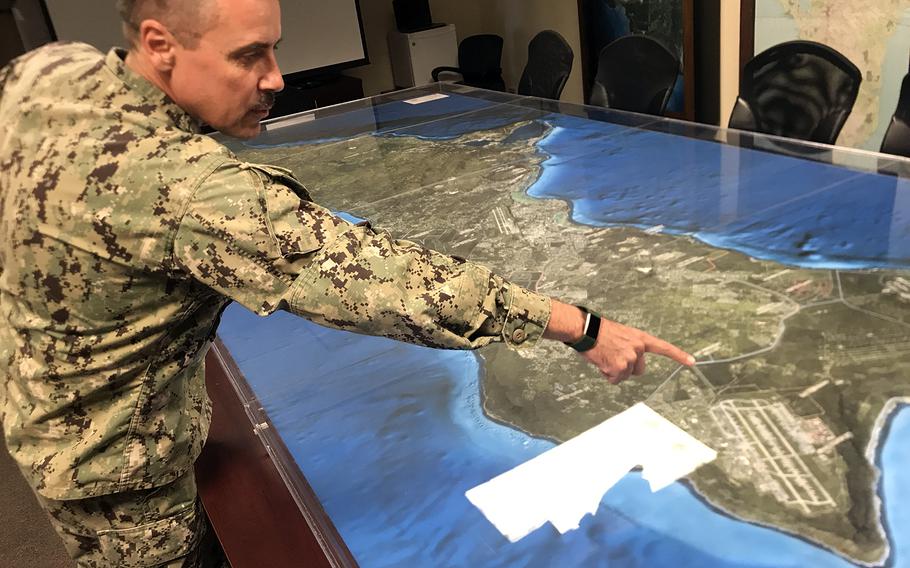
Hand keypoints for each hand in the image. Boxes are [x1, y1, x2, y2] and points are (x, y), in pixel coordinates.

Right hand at [542, 300, 694, 384]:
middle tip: (613, 356)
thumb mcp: (621, 334)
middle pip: (639, 370)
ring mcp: (629, 359)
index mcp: (640, 338)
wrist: (585, 330)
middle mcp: (637, 349)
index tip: (692, 362)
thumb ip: (630, 346)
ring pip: (624, 375)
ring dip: (614, 370)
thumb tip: (629, 362)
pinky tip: (600, 361)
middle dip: (627, 368)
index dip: (678, 355)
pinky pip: (614, 379)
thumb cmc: (599, 331)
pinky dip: (606, 374)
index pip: (663, 347)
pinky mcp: (618, 368)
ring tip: (604, 356)